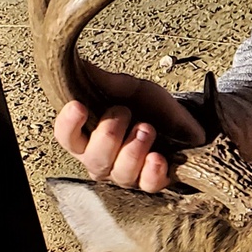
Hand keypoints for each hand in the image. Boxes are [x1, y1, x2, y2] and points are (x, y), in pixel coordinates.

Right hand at [54, 69, 203, 192]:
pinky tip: (157, 157)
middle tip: (124, 112)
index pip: (66, 137)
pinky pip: (148, 185)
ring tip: (147, 128)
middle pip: (93, 157)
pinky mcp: (152, 182)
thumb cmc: (149, 108)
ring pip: (120, 173)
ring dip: (133, 149)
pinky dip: (152, 171)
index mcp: (88, 136)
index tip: (78, 106)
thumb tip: (83, 66)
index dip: (68, 124)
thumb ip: (109, 83)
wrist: (185, 121)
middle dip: (108, 134)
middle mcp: (102, 159)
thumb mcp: (131, 89)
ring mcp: (126, 174)